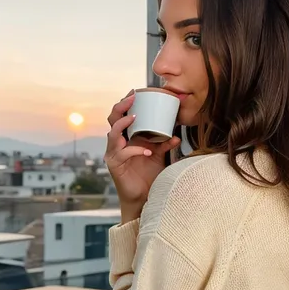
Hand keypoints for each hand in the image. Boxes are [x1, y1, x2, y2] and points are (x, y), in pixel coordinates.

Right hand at [104, 92, 179, 216]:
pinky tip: (147, 151)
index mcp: (127, 137)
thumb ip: (164, 144)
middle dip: (121, 106)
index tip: (136, 92)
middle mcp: (117, 143)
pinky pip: (122, 153)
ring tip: (135, 118)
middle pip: (112, 119)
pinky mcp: (115, 166)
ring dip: (123, 124)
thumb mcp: (158, 156)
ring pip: (112, 134)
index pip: (121, 115)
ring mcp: (114, 154)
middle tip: (132, 98)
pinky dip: (135, 150)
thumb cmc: (149, 175)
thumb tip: (176, 135)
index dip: (126, 103)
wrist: (144, 197)